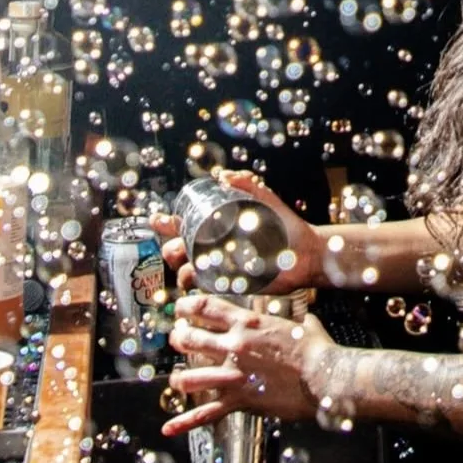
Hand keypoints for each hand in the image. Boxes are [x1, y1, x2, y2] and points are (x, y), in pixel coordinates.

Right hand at [152, 169, 324, 292]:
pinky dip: (197, 284)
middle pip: (178, 249)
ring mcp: (219, 266)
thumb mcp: (265, 198)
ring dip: (182, 268)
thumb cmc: (285, 224)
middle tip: (175, 246)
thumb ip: (247, 183)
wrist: (304, 252)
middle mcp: (214, 246)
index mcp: (218, 226)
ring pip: (187, 269)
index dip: (167, 223)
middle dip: (170, 247)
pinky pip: (205, 286)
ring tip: (188, 266)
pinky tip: (199, 280)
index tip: (158, 219)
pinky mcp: (229, 283)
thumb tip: (223, 175)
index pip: (185, 224)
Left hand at [162, 293, 334, 434]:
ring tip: (176, 378)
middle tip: (175, 339)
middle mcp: (235, 347)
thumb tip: (305, 320)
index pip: (208, 308)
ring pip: (191, 377)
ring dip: (180, 378)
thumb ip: (298, 322)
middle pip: (193, 339)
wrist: (323, 377)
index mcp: (249, 323)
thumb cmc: (316, 350)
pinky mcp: (239, 400)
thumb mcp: (304, 326)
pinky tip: (169, 427)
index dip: (188, 306)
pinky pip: (206, 413)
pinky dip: (185, 422)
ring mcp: (234, 375)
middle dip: (179, 338)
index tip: (180, 307)